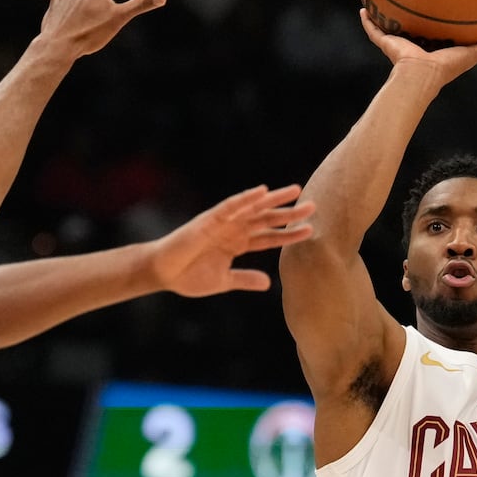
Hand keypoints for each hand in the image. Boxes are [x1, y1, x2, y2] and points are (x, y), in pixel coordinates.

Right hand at [150, 185, 314, 297]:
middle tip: (313, 207)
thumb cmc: (188, 276)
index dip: (289, 234)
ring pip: (253, 208)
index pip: (269, 237)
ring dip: (274, 200)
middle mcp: (234, 229)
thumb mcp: (223, 281)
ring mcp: (223, 222)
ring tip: (295, 192)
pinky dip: (246, 198)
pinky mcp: (209, 219)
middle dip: (289, 213)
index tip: (310, 231)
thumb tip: (268, 284)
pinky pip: (231, 206)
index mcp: (238, 244)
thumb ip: (244, 279)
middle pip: (266, 219)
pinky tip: (262, 192)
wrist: (163, 273)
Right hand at [358, 10, 476, 87]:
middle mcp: (414, 45)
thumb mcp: (471, 53)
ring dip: (384, 15)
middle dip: (409, 15)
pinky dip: (367, 21)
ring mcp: (398, 44)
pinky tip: (362, 8)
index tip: (438, 6)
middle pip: (410, 27)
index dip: (435, 21)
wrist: (421, 75)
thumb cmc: (446, 68)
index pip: (434, 32)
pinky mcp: (386, 43)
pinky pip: (373, 31)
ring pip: (389, 27)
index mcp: (432, 48)